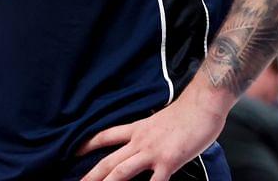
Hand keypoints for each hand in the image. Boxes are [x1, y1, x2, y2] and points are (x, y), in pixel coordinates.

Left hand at [77, 89, 227, 180]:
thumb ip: (149, 132)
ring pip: (122, 171)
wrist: (202, 104)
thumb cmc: (187, 113)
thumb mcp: (159, 120)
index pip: (106, 136)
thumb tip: (144, 139)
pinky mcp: (169, 161)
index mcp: (137, 129)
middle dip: (92, 174)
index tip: (74, 152)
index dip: (88, 144)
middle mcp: (140, 141)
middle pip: (109, 160)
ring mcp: (153, 152)